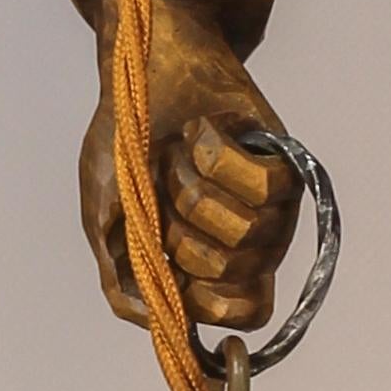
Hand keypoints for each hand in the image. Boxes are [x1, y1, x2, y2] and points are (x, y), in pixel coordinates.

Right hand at [78, 4, 302, 339]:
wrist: (142, 66)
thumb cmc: (127, 141)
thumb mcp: (108, 217)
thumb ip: (125, 278)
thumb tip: (161, 325)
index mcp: (213, 263)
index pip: (245, 315)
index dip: (209, 303)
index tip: (173, 268)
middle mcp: (251, 239)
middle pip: (233, 275)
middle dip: (179, 230)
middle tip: (165, 188)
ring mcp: (272, 202)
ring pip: (246, 229)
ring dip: (191, 187)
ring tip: (181, 155)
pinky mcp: (283, 157)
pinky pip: (262, 184)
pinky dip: (215, 156)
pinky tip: (202, 133)